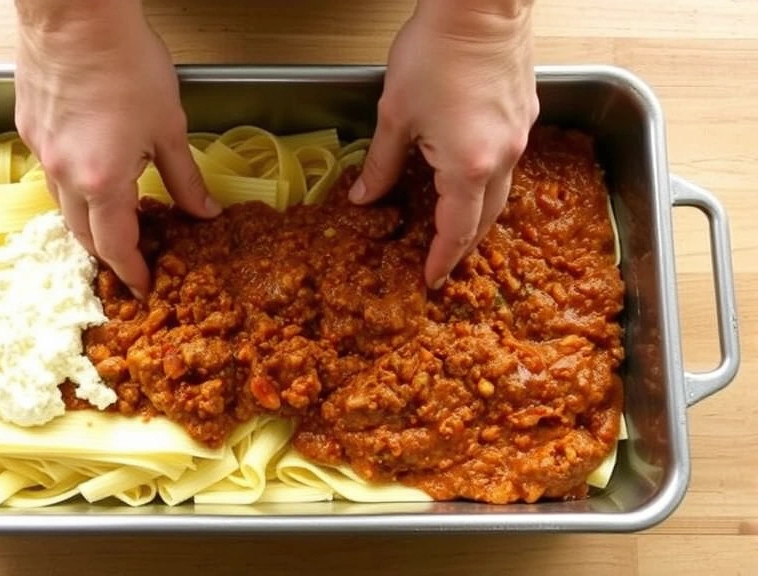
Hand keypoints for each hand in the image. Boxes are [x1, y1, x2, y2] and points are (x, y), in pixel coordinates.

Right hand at [13, 0, 219, 298]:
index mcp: (102, 181)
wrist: (76, 15)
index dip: (131, 271)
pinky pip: (50, 173)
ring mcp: (42, 151)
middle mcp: (64, 174)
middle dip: (107, 252)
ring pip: (62, 205)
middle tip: (131, 257)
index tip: (143, 285)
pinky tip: (91, 171)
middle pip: (82, 234)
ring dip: (87, 220)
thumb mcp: (169, 127)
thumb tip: (204, 212)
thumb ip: (184, 178)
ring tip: (115, 217)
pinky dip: (71, 186)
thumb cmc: (127, 62)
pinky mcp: (29, 128)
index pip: (115, 246)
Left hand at [349, 0, 538, 289]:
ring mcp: (519, 137)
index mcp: (469, 166)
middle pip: (486, 219)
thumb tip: (363, 197)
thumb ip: (381, 164)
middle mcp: (503, 158)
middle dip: (463, 245)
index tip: (430, 279)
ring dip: (478, 216)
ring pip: (501, 193)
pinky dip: (488, 183)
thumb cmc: (435, 53)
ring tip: (454, 228)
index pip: (457, 230)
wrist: (481, 5)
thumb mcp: (395, 115)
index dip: (442, 259)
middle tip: (442, 262)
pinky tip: (469, 178)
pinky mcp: (525, 115)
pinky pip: (508, 164)